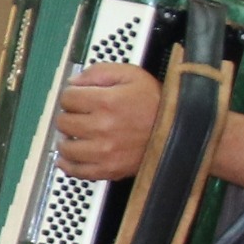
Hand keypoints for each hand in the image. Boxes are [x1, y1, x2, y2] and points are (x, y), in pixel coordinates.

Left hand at [52, 62, 160, 181]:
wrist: (180, 130)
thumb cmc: (157, 102)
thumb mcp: (131, 75)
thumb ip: (99, 72)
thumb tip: (74, 81)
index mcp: (106, 102)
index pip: (67, 98)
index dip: (71, 95)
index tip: (78, 98)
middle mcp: (102, 128)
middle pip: (63, 121)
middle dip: (69, 115)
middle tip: (79, 115)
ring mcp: (103, 151)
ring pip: (65, 146)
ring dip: (67, 139)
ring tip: (77, 134)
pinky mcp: (108, 169)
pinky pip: (75, 170)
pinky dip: (69, 163)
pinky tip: (72, 154)